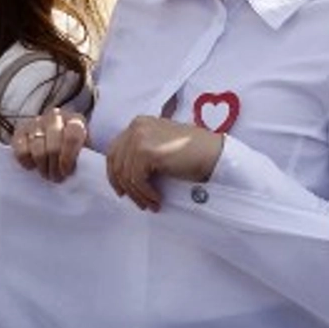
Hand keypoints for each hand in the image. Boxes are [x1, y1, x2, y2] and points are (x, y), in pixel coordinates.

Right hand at [11, 108, 89, 181]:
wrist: (57, 135)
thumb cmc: (74, 145)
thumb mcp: (86, 147)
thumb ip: (85, 155)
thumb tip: (83, 169)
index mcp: (75, 120)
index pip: (72, 137)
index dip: (68, 158)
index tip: (66, 172)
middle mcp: (55, 117)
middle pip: (53, 147)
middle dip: (55, 167)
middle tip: (57, 178)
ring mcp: (36, 122)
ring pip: (37, 149)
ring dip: (43, 167)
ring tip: (48, 175)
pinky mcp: (20, 131)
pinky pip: (21, 150)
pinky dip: (27, 161)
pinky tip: (33, 166)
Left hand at [102, 115, 224, 211]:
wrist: (214, 153)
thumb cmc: (193, 152)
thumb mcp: (161, 144)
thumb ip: (142, 150)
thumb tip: (123, 174)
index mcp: (138, 123)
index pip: (114, 151)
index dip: (115, 175)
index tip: (122, 191)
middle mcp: (136, 127)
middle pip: (116, 164)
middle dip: (126, 187)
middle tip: (138, 202)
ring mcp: (140, 138)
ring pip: (126, 175)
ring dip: (138, 194)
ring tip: (150, 203)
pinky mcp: (146, 151)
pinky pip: (137, 180)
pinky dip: (145, 193)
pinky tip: (156, 198)